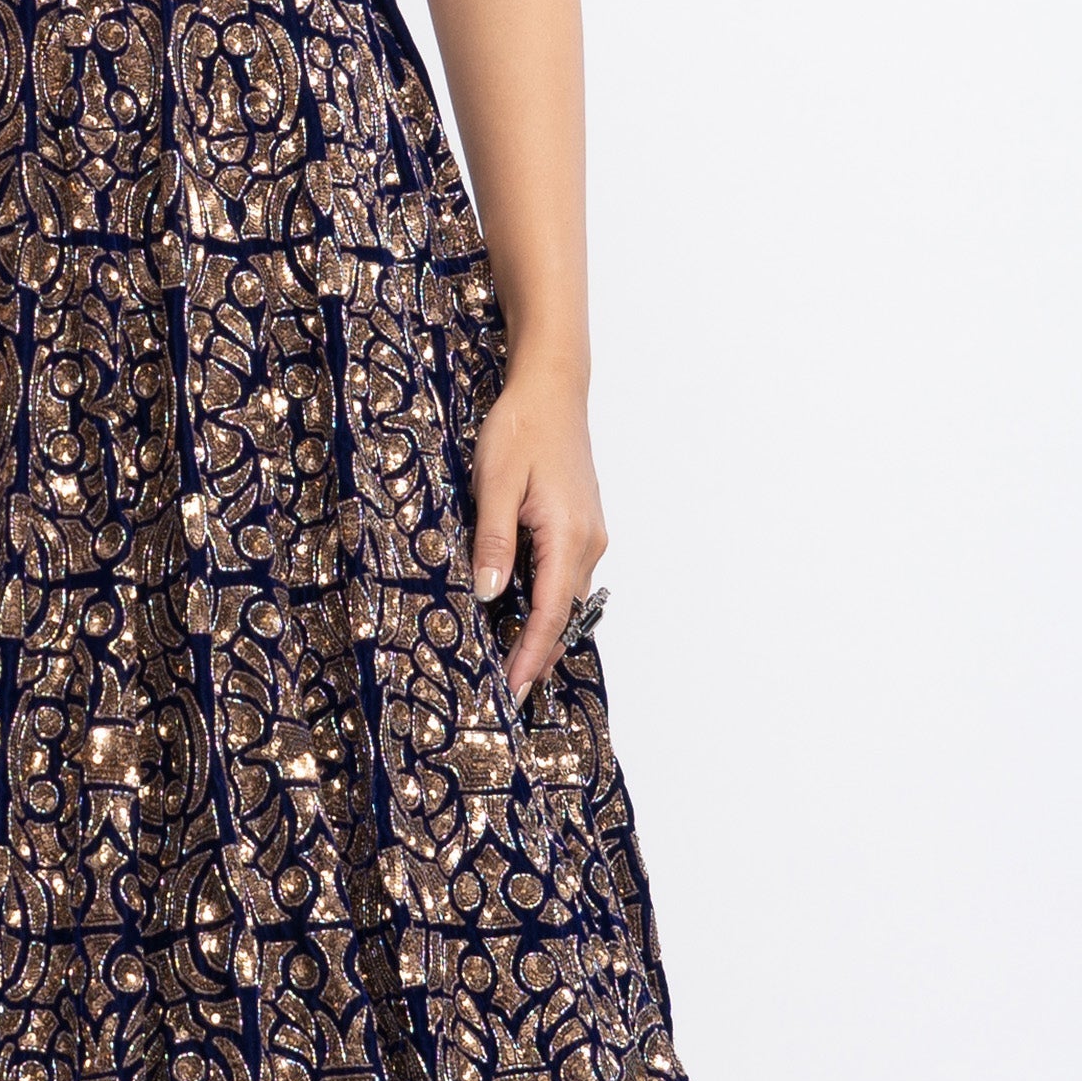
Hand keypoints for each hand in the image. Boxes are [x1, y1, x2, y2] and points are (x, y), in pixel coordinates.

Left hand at [471, 368, 606, 709]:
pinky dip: (549, 604)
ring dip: (543, 631)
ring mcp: (590, 535)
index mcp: (567, 535)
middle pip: (566, 615)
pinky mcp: (583, 526)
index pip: (551, 612)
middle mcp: (588, 542)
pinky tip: (523, 614)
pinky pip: (568, 578)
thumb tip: (491, 595)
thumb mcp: (493, 483)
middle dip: (538, 655)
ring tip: (512, 662)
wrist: (551, 390)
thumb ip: (493, 541)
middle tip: (508, 690)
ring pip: (569, 599)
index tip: (513, 689)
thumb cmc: (521, 429)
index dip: (531, 655)